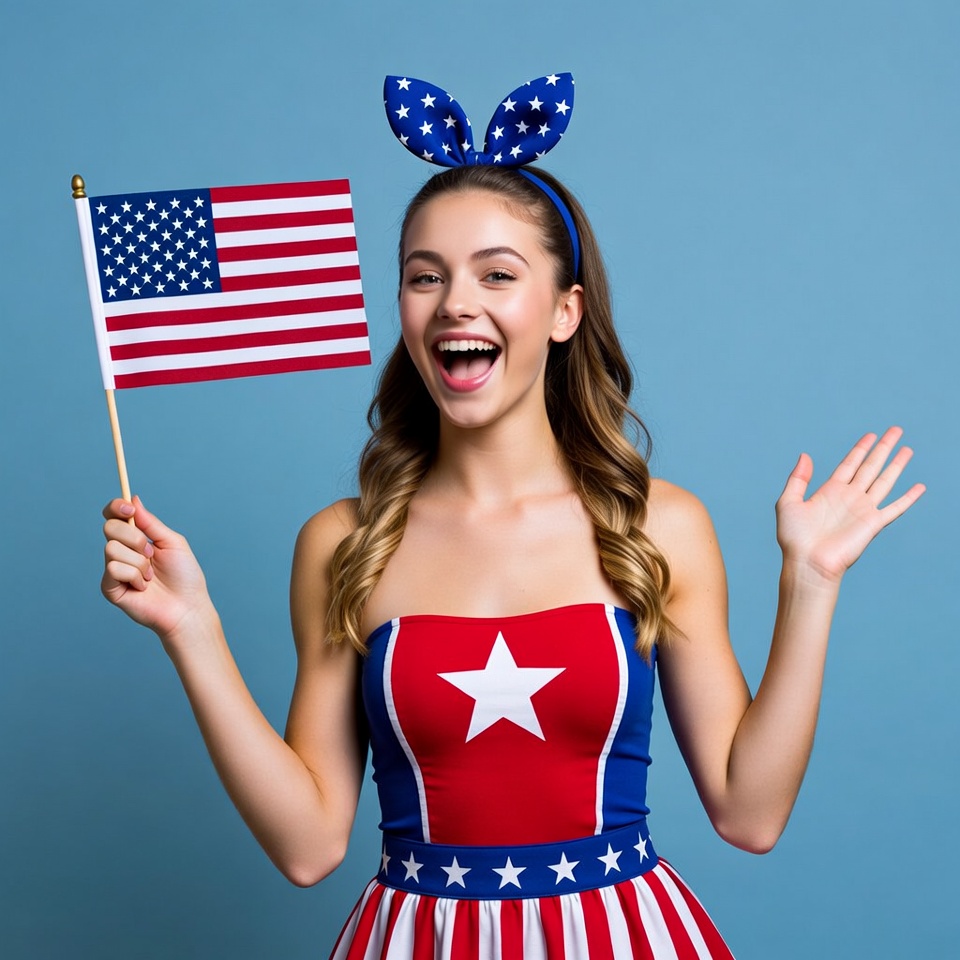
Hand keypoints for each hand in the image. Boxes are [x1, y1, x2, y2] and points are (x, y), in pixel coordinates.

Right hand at [101, 496, 216, 643]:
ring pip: (112, 548)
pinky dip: (135, 576)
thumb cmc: (184, 576)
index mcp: (135, 538)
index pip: (114, 516)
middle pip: (110, 527)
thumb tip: (133, 498)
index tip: (128, 507)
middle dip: (135, 538)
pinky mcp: (109, 587)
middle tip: (151, 553)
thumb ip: (150, 523)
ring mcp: (113, 570)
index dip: (116, 507)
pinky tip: (143, 587)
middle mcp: (121, 552)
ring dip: (139, 561)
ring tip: (151, 575)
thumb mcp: (172, 542)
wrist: (187, 606)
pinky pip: (113, 568)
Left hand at [775, 426, 924, 583]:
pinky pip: (895, 508)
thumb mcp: (788, 502)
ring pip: (885, 481)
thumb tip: (805, 454)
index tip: (871, 435)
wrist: (808, 563)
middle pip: (870, 466)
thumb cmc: (794, 538)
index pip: (850, 464)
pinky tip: (920, 487)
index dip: (860, 449)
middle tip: (895, 430)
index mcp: (830, 491)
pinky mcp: (873, 524)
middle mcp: (849, 497)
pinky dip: (908, 498)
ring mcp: (863, 510)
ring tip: (907, 449)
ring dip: (897, 465)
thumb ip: (797, 478)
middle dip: (883, 448)